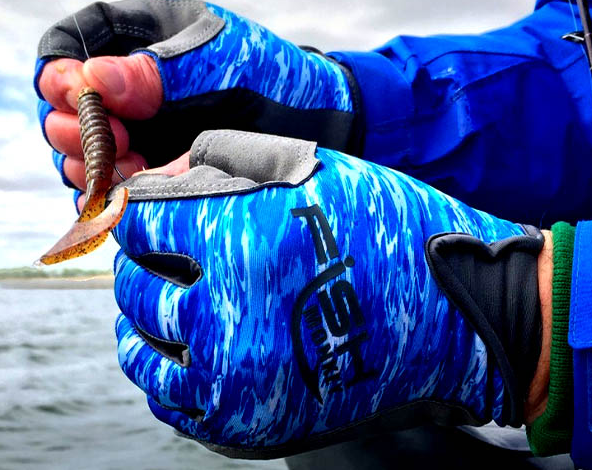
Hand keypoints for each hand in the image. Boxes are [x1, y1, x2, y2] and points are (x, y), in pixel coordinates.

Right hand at [34, 0, 359, 205]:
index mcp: (135, 38)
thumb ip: (160, 71)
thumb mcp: (221, 64)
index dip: (59, 75)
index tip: (76, 97)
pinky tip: (129, 197)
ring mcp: (131, 133)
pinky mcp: (143, 176)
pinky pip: (101, 191)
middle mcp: (122, 87)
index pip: (66, 47)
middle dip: (75, 127)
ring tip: (132, 168)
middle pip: (59, 106)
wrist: (316, 129)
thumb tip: (93, 78)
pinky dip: (105, 198)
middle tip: (117, 141)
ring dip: (91, 166)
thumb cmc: (273, 79)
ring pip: (75, 153)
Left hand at [110, 130, 544, 456]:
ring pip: (139, 349)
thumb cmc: (388, 233)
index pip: (141, 221)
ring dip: (146, 318)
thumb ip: (225, 163)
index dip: (149, 208)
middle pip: (134, 285)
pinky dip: (167, 371)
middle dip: (147, 260)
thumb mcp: (314, 171)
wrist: (457, 321)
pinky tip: (188, 347)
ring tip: (172, 300)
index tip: (161, 210)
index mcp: (243, 245)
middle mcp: (230, 320)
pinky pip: (169, 401)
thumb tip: (158, 179)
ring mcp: (236, 385)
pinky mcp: (248, 428)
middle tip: (172, 254)